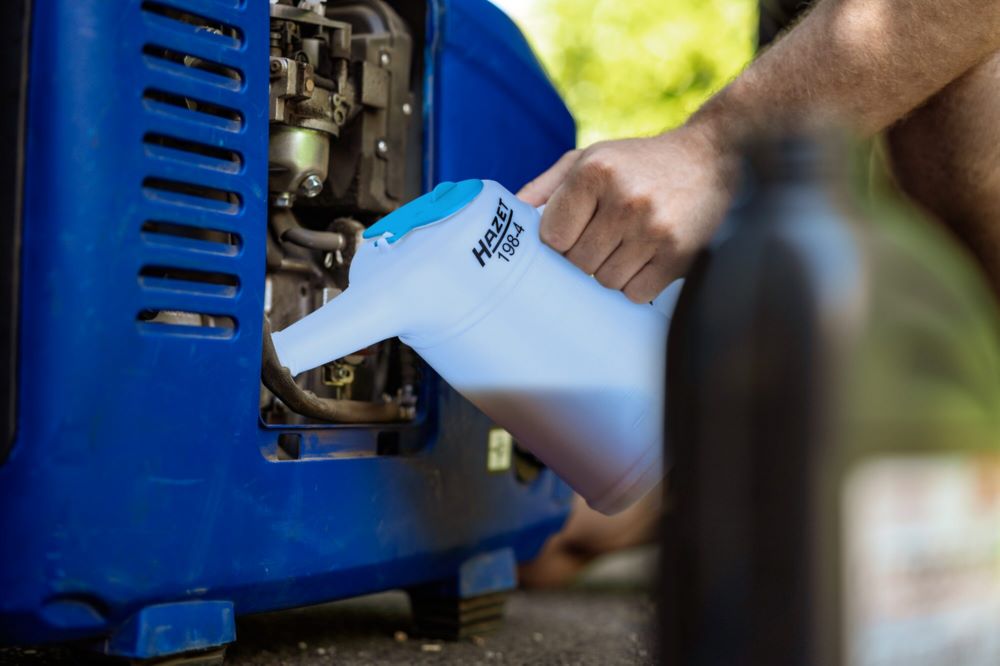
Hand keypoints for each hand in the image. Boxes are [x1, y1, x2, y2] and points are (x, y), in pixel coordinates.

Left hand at [518, 124, 736, 302]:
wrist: (714, 158)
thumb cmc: (640, 163)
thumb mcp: (590, 158)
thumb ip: (546, 187)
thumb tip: (505, 217)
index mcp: (595, 171)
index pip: (552, 237)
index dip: (559, 242)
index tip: (573, 234)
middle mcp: (624, 198)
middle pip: (578, 263)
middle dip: (586, 257)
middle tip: (605, 239)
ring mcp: (653, 229)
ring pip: (606, 282)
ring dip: (611, 272)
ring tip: (629, 244)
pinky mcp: (678, 255)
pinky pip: (636, 293)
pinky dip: (637, 283)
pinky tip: (647, 257)